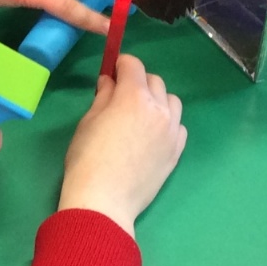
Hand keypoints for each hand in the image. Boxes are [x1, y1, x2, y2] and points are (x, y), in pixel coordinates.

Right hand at [57, 54, 185, 234]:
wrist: (104, 201)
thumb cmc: (87, 159)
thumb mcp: (88, 122)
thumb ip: (103, 97)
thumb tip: (109, 82)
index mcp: (134, 97)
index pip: (133, 65)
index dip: (121, 64)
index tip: (112, 71)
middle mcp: (159, 109)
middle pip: (155, 81)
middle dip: (138, 82)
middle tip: (121, 96)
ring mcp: (172, 131)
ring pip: (172, 101)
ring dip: (157, 100)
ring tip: (141, 115)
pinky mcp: (177, 151)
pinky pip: (179, 126)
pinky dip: (168, 123)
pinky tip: (153, 134)